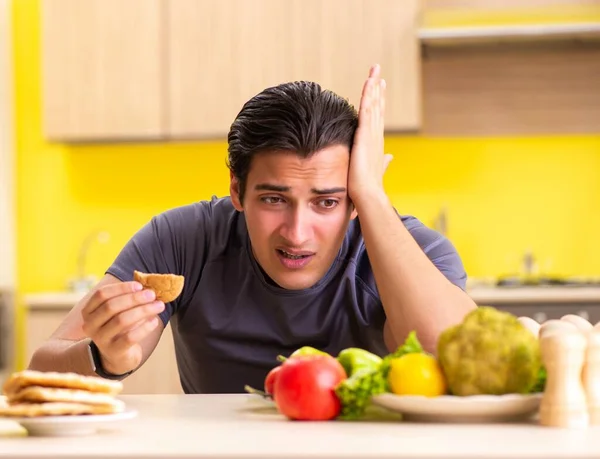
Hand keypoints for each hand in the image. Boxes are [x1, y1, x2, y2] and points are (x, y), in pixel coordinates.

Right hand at [81, 282, 163, 374]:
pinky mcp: (114, 351)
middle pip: (111, 306)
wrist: (117, 356)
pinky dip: (145, 327)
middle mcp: (90, 325)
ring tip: (159, 306)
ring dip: (143, 310)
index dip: (121, 288)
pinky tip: (154, 321)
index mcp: (89, 311)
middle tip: (152, 294)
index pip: (101, 294)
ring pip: (121, 320)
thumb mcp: (119, 312)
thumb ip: (128, 298)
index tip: (139, 286)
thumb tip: (148, 286)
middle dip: (134, 298)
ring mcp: (100, 340)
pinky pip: (130, 337)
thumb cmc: (120, 327)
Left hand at [348, 64, 392, 203]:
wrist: (368, 194)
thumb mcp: (375, 169)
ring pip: (373, 105)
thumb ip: (382, 162)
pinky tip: (369, 83)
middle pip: (378, 106)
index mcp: (376, 142)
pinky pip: (366, 110)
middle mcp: (376, 135)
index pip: (377, 117)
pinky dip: (368, 96)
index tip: (379, 86)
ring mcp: (371, 134)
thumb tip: (389, 158)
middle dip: (378, 88)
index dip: (379, 101)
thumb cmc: (368, 187)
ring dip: (373, 87)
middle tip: (378, 71)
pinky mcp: (365, 135)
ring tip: (374, 71)